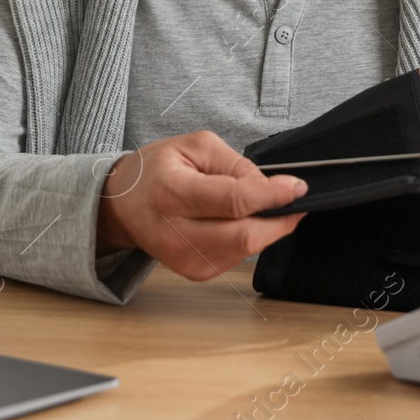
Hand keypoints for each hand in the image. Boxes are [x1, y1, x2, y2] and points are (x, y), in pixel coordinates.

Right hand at [95, 131, 307, 280]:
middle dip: (280, 219)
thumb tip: (270, 188)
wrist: (121, 206)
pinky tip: (235, 221)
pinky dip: (248, 238)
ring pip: (247, 249)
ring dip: (265, 227)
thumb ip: (235, 164)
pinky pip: (238, 257)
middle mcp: (176, 233)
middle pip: (246, 236)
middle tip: (293, 201)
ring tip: (254, 204)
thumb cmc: (156, 171)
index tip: (298, 188)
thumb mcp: (194, 147)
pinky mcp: (195, 272)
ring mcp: (185, 259)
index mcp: (172, 193)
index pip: (234, 201)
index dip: (273, 195)